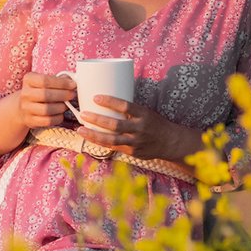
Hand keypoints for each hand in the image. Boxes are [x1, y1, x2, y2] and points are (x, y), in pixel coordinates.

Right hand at [15, 73, 76, 130]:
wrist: (24, 106)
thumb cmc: (39, 91)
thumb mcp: (44, 81)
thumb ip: (57, 80)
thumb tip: (72, 82)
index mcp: (28, 80)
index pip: (45, 80)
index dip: (62, 83)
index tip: (73, 85)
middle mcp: (25, 94)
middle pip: (46, 95)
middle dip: (63, 95)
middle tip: (72, 95)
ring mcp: (26, 108)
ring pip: (47, 109)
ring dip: (61, 107)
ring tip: (66, 105)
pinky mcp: (30, 120)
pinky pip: (47, 121)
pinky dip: (58, 117)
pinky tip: (60, 113)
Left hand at [76, 97, 199, 162]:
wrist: (170, 142)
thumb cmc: (154, 123)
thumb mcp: (146, 111)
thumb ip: (129, 110)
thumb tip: (107, 100)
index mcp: (144, 114)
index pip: (125, 106)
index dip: (109, 101)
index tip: (95, 97)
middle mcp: (140, 128)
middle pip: (115, 125)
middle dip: (97, 119)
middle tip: (83, 114)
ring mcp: (136, 142)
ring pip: (112, 140)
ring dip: (94, 135)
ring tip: (80, 129)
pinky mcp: (133, 153)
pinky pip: (114, 148)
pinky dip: (101, 143)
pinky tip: (90, 138)